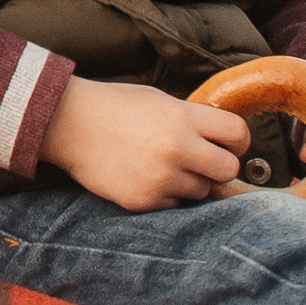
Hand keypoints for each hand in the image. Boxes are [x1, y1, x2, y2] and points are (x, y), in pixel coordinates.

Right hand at [42, 77, 250, 213]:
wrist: (67, 124)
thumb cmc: (115, 107)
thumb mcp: (160, 101)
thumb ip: (193, 120)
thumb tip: (226, 142)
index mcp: (183, 117)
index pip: (238, 133)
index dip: (238, 140)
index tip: (229, 143)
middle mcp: (177, 148)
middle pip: (228, 169)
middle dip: (219, 165)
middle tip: (203, 160)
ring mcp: (161, 178)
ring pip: (203, 191)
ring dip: (191, 181)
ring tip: (165, 165)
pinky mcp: (144, 201)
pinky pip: (175, 203)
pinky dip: (166, 193)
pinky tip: (145, 176)